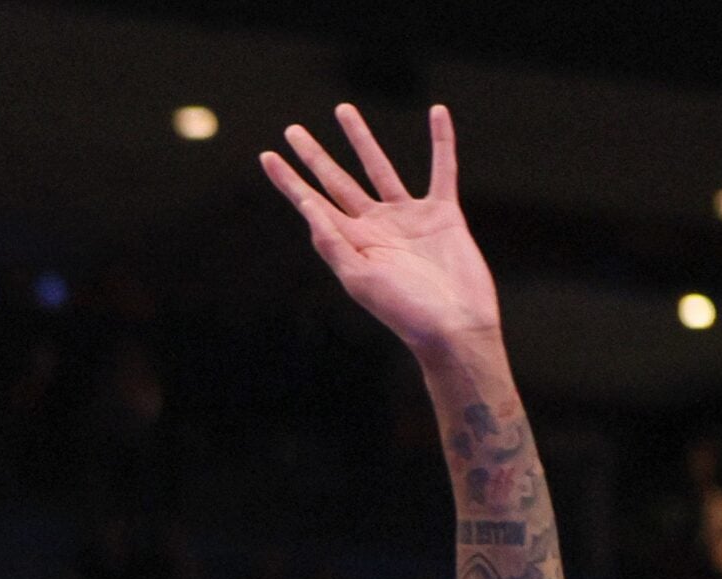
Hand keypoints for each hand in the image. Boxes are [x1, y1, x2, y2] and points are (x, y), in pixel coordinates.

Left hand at [262, 104, 499, 356]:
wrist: (455, 326)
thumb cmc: (406, 312)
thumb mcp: (360, 280)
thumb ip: (333, 243)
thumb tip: (307, 208)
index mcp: (349, 244)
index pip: (311, 205)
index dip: (289, 182)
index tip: (266, 157)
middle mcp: (373, 228)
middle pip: (336, 181)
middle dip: (314, 156)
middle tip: (291, 130)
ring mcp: (407, 218)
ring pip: (379, 167)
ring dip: (360, 140)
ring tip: (342, 110)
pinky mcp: (442, 214)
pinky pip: (441, 168)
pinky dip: (441, 141)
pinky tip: (437, 112)